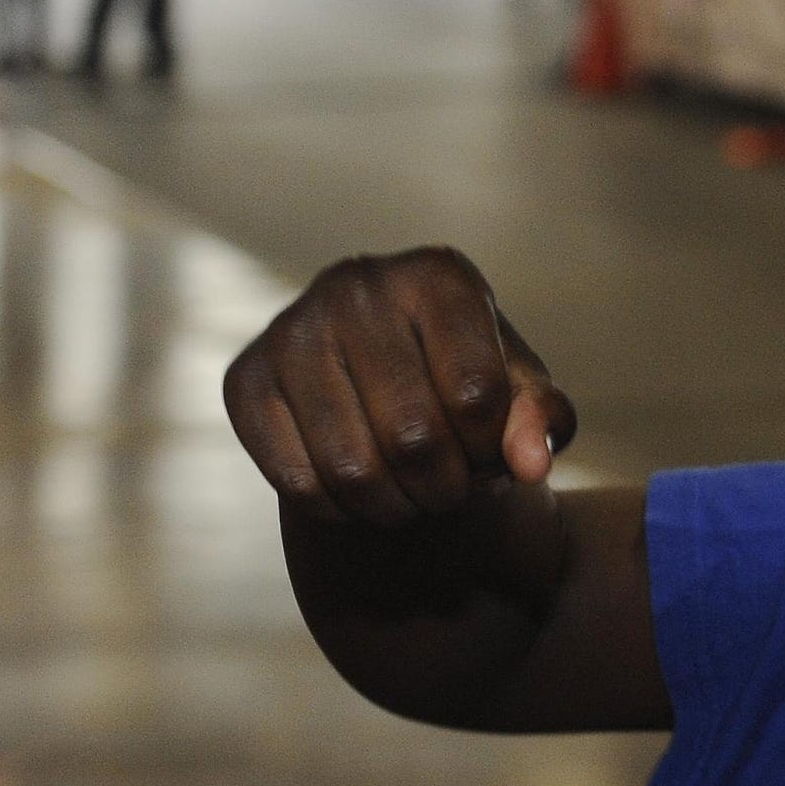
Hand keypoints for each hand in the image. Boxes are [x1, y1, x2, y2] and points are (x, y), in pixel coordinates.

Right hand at [224, 247, 575, 524]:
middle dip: (446, 488)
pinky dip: (339, 511)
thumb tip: (531, 464)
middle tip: (452, 491)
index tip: (492, 454)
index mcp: (436, 274)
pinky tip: (360, 493)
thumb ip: (541, 420)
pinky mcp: (243, 379)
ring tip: (413, 497)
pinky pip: (296, 482)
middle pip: (414, 438)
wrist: (375, 373)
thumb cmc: (462, 377)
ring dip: (395, 509)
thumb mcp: (517, 390)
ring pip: (353, 470)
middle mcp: (356, 285)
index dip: (493, 450)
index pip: (476, 394)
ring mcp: (291, 328)